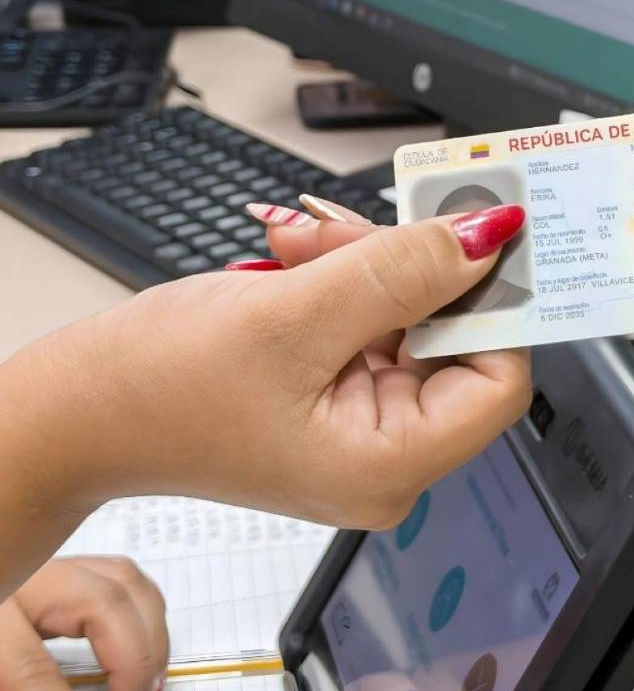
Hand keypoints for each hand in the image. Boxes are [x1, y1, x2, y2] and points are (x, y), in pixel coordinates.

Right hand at [0, 209, 530, 597]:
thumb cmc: (156, 389)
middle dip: (407, 269)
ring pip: (409, 316)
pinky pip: (370, 319)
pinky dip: (341, 277)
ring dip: (364, 263)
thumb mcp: (292, 315)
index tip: (477, 234)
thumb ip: (401, 272)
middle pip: (451, 338)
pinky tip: (297, 255)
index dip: (494, 305)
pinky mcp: (338, 392)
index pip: (498, 381)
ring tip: (301, 241)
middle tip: (355, 226)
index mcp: (388, 464)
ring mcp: (362, 422)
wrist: (79, 408)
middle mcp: (387, 453)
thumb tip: (486, 237)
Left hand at [0, 557, 167, 690]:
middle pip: (106, 606)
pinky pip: (121, 576)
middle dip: (137, 671)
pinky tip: (145, 650)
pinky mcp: (64, 564)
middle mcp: (26, 576)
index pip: (35, 673)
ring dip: (152, 640)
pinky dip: (144, 615)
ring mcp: (48, 562)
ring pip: (125, 582)